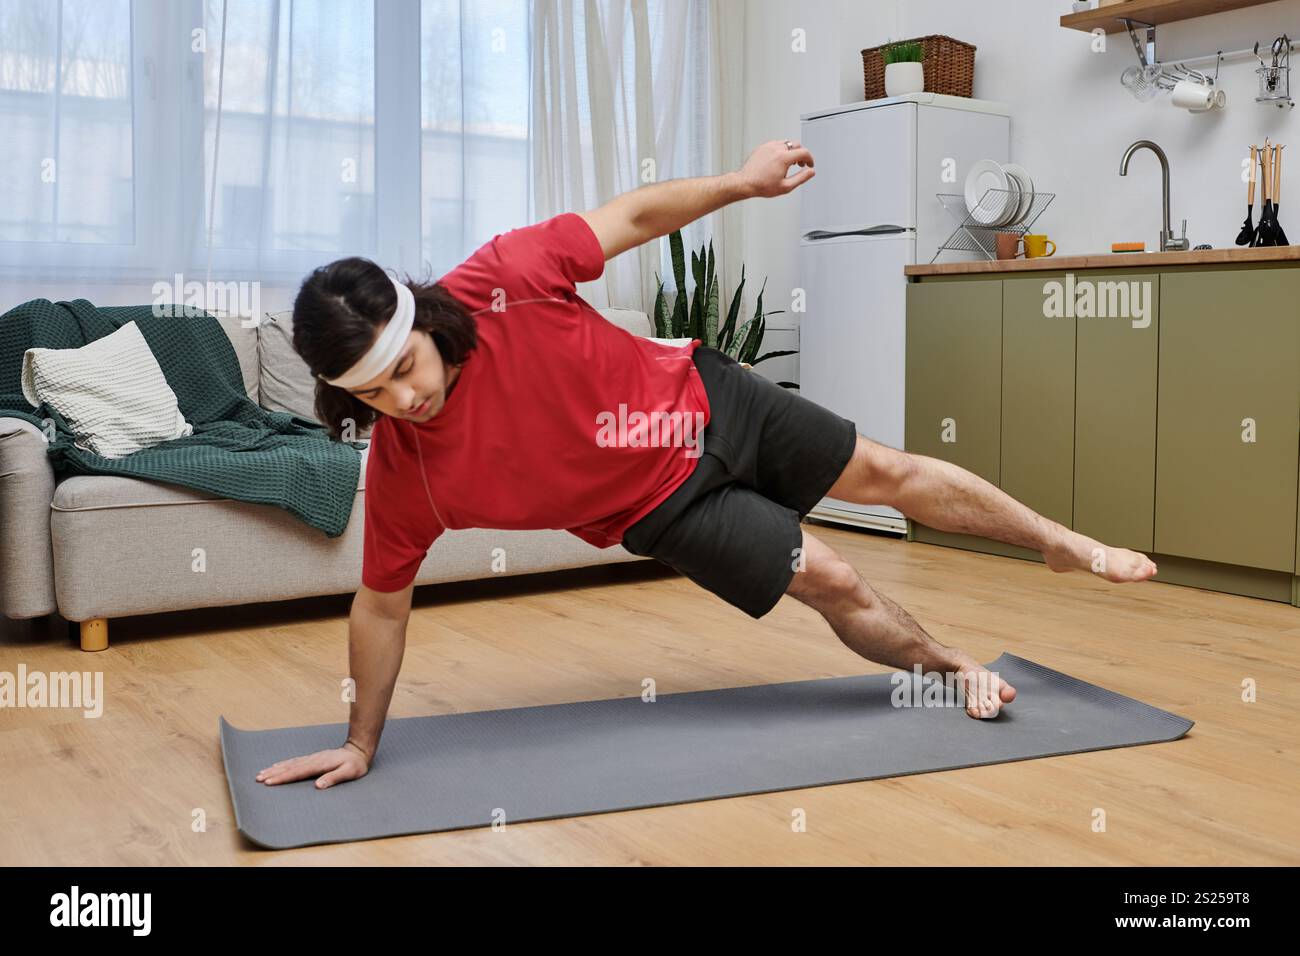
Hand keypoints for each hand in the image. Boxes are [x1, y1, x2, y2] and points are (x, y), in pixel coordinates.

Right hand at [255, 744, 369, 789]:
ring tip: (262, 773)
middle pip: (290, 767)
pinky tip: (277, 766)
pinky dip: (283, 764)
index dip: (283, 777)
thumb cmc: (355, 764)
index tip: (269, 782)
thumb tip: (318, 786)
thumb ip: (334, 778)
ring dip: (276, 768)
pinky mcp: (312, 758)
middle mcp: (313, 760)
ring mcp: (312, 758)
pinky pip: (294, 761)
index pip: (298, 772)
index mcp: (319, 764)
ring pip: (290, 763)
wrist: (358, 750)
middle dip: (274, 773)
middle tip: (258, 778)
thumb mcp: (349, 772)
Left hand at [735, 139, 814, 197]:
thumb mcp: (786, 186)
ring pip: (786, 143)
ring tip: (789, 162)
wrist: (745, 183)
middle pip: (796, 144)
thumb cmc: (762, 186)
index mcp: (784, 158)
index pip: (804, 152)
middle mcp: (776, 149)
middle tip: (800, 164)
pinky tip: (779, 159)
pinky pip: (776, 144)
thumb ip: (801, 178)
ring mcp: (768, 146)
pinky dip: (781, 149)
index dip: (810, 159)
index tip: (809, 164)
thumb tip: (811, 172)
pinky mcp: (762, 147)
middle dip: (801, 154)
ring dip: (791, 151)